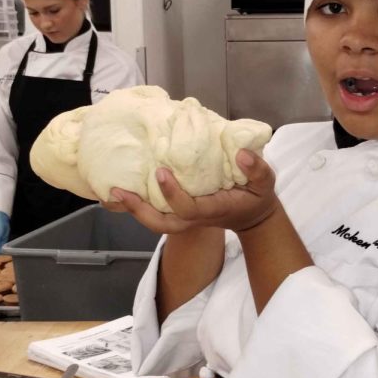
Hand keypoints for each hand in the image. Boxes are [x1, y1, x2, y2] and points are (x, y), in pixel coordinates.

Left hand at [108, 149, 277, 234]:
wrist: (252, 217)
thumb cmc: (256, 197)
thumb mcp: (265, 182)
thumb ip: (257, 169)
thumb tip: (242, 154)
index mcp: (211, 210)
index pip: (187, 207)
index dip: (172, 193)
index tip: (161, 172)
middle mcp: (193, 218)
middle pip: (161, 223)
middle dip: (139, 210)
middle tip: (118, 192)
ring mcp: (185, 218)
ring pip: (155, 222)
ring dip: (132, 209)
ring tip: (112, 193)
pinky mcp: (179, 213)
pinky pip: (155, 213)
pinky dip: (137, 205)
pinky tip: (122, 191)